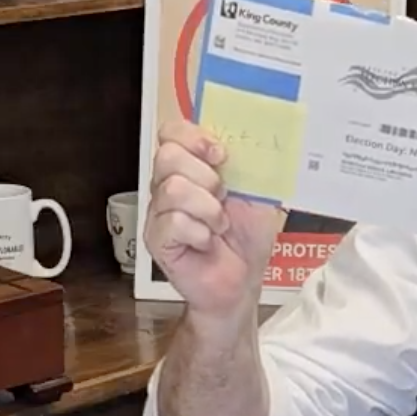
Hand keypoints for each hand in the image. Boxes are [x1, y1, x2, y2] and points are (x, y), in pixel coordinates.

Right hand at [144, 118, 284, 325]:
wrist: (243, 282)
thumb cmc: (246, 239)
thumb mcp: (259, 195)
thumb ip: (253, 166)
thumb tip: (260, 136)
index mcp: (191, 167)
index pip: (172, 133)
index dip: (193, 136)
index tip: (220, 155)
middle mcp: (168, 185)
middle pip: (168, 155)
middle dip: (205, 176)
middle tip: (223, 198)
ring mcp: (159, 212)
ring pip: (172, 189)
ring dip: (208, 209)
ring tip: (219, 226)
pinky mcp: (156, 239)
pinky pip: (173, 222)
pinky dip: (200, 233)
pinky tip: (207, 243)